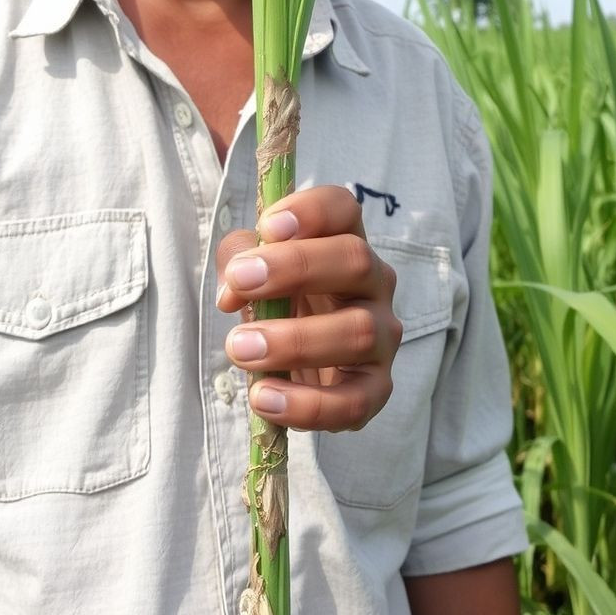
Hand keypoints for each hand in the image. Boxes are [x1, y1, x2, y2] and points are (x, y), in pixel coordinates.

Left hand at [216, 185, 400, 431]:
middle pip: (355, 260)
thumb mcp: (251, 274)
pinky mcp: (375, 391)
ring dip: (294, 341)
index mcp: (343, 243)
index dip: (310, 211)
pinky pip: (353, 402)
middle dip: (295, 268)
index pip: (343, 209)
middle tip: (240, 282)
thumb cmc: (276, 306)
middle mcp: (374, 285)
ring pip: (358, 332)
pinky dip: (306, 404)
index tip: (267, 226)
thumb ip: (238, 261)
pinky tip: (263, 398)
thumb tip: (233, 289)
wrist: (297, 369)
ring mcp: (382, 338)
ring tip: (240, 349)